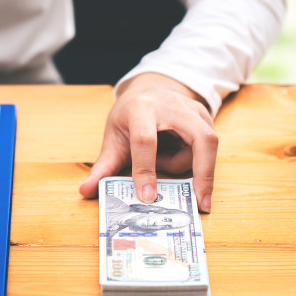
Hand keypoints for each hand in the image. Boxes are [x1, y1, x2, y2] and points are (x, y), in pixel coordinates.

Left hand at [79, 72, 217, 212]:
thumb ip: (103, 166)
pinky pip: (209, 147)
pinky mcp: (207, 116)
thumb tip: (85, 191)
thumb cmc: (130, 116)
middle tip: (202, 204)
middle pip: (200, 139)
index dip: (146, 170)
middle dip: (203, 173)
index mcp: (140, 109)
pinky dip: (195, 160)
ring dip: (188, 165)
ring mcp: (194, 109)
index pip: (145, 141)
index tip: (147, 197)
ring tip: (163, 161)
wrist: (148, 91)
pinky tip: (175, 152)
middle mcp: (172, 105)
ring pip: (206, 145)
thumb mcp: (114, 137)